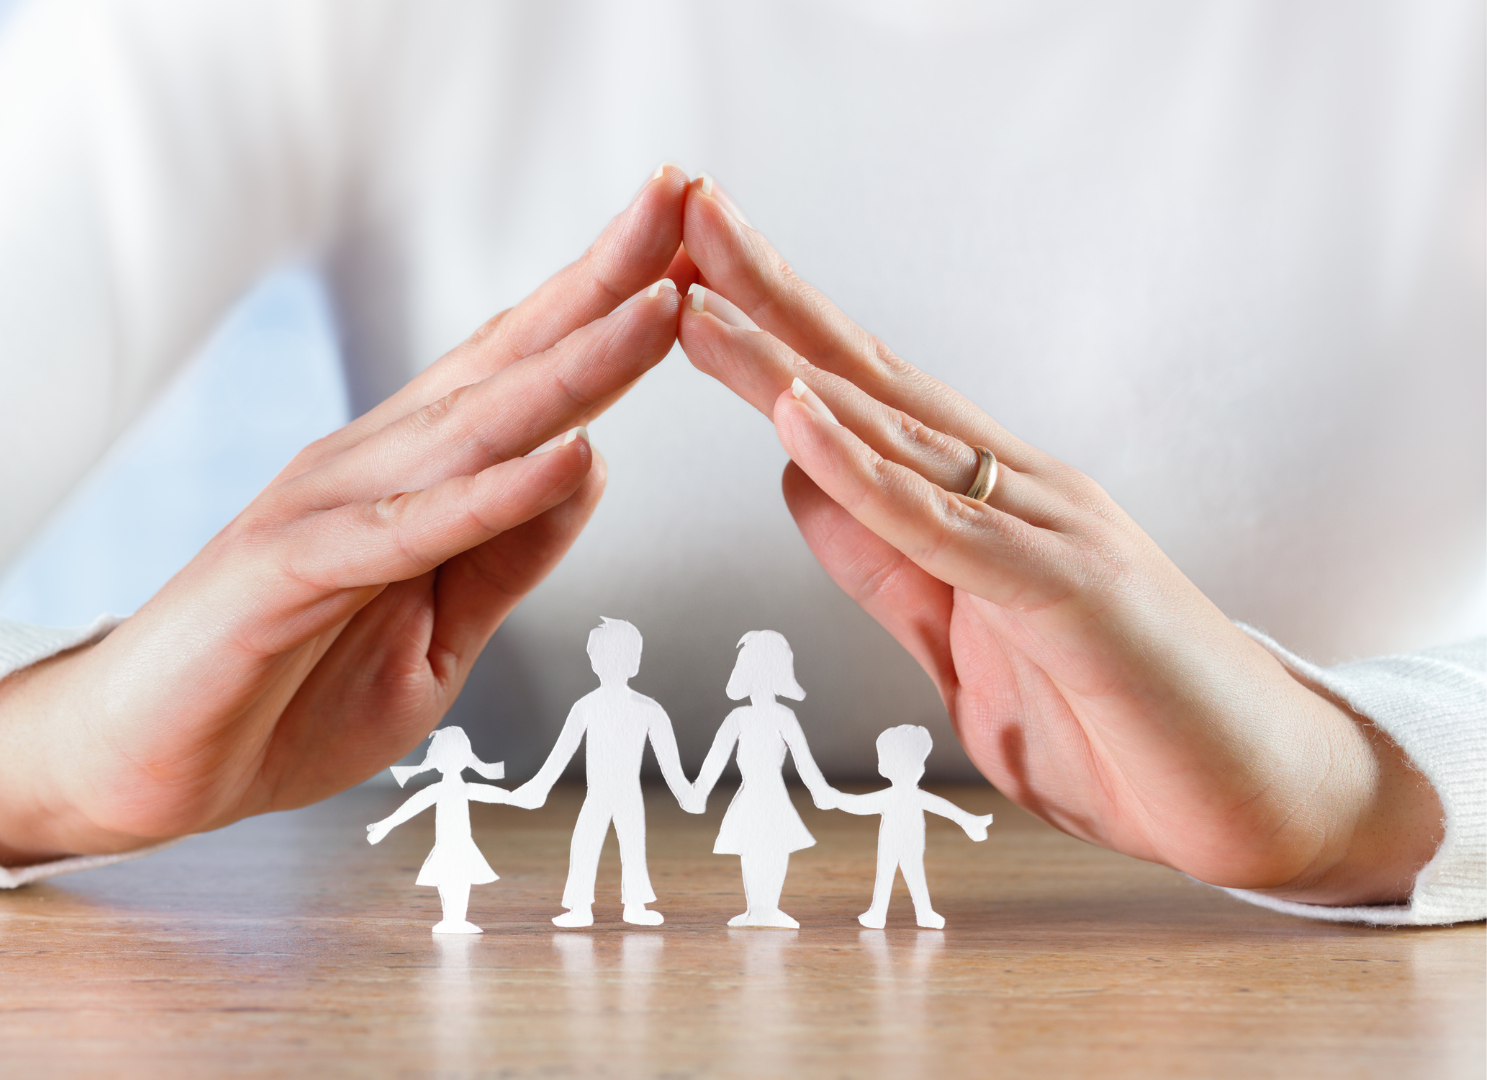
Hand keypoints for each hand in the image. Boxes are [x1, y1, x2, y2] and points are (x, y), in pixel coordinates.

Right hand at [0, 168, 693, 864]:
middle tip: (689, 196)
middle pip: (507, 364)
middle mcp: (371, 468)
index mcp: (411, 478)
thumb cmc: (282, 696)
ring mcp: (324, 510)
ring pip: (472, 430)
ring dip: (573, 366)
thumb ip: (504, 555)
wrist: (136, 765)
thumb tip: (590, 462)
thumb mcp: (433, 637)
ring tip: (662, 303)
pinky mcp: (284, 573)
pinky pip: (407, 532)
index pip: (522, 374)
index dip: (607, 306)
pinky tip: (569, 455)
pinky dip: (493, 497)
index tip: (697, 242)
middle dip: (604, 283)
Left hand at [674, 175, 1442, 905]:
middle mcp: (1014, 488)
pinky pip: (945, 527)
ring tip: (702, 296)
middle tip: (682, 211)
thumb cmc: (1119, 725)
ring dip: (788, 362)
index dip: (770, 333)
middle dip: (769, 296)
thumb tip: (803, 483)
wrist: (1262, 802)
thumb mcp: (963, 642)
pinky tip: (797, 416)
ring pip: (893, 431)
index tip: (687, 273)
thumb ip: (888, 567)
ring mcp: (1047, 528)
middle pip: (867, 377)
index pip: (857, 396)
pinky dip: (864, 471)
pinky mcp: (1069, 591)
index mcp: (982, 500)